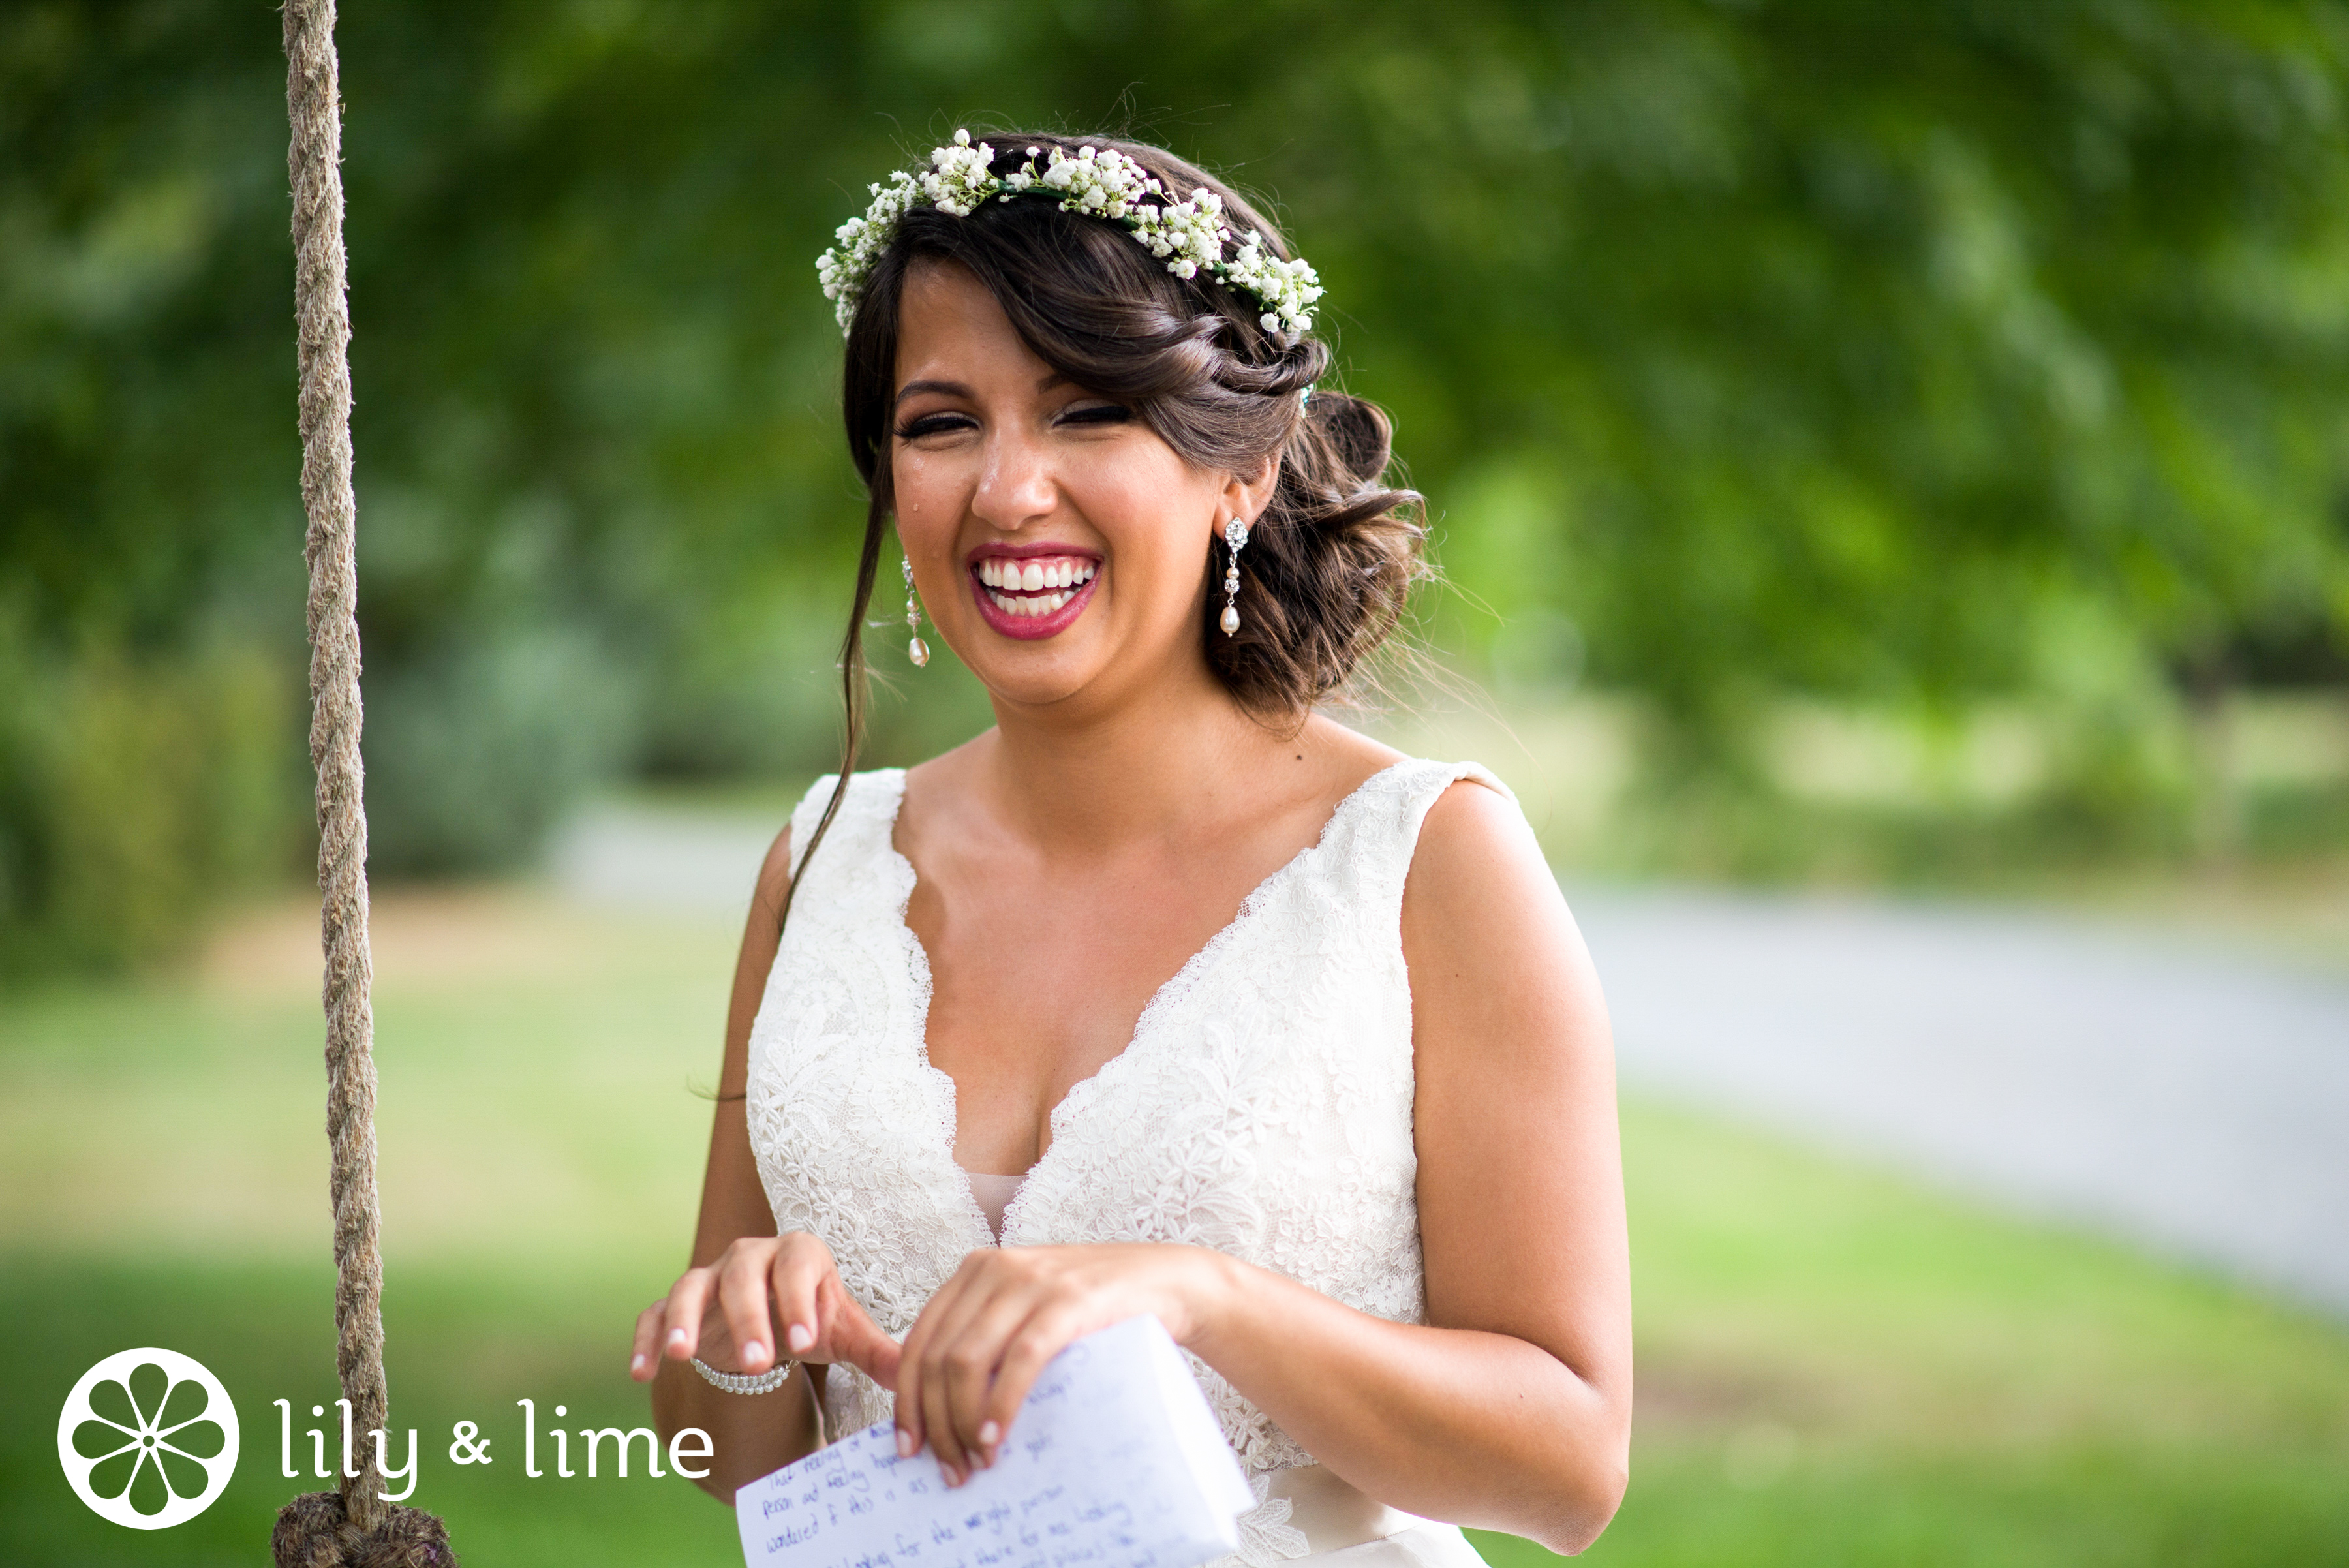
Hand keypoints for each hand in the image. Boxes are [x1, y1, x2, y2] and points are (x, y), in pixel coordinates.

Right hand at [632, 1231, 902, 1389]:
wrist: (771, 1318)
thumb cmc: (810, 1319)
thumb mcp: (844, 1333)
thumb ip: (877, 1352)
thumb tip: (914, 1375)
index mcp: (799, 1254)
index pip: (798, 1267)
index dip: (799, 1300)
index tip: (806, 1341)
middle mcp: (750, 1256)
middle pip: (744, 1276)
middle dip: (748, 1318)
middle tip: (757, 1364)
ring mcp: (708, 1277)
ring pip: (692, 1287)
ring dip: (686, 1319)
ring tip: (684, 1356)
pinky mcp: (675, 1303)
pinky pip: (654, 1313)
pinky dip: (647, 1337)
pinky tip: (643, 1372)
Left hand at [895, 1243, 1222, 1485]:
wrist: (1163, 1281)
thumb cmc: (1091, 1307)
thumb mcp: (1025, 1309)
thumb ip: (983, 1336)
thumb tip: (936, 1406)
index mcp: (975, 1270)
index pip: (918, 1341)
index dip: (905, 1401)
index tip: (907, 1446)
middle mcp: (995, 1269)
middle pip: (936, 1358)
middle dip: (935, 1422)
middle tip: (948, 1468)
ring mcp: (1031, 1282)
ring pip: (967, 1361)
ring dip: (964, 1422)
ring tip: (976, 1460)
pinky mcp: (1068, 1302)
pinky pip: (1019, 1360)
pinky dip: (1001, 1403)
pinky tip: (997, 1435)